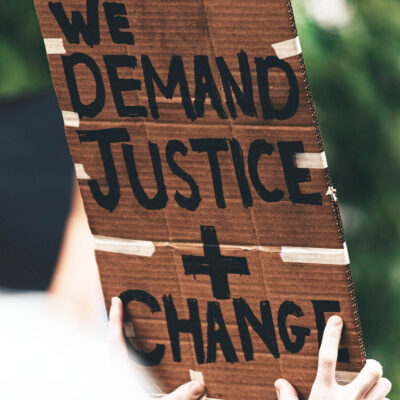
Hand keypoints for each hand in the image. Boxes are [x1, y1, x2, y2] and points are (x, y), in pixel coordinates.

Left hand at [107, 297, 204, 399]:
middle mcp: (114, 376)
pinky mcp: (119, 389)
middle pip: (109, 345)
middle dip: (115, 327)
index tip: (116, 300)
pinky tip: (137, 362)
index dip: (116, 318)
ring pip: (110, 357)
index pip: (115, 340)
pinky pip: (117, 368)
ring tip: (129, 333)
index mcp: (120, 374)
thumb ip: (179, 396)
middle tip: (122, 313)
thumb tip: (199, 385)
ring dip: (118, 343)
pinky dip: (123, 358)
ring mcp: (115, 383)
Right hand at [275, 316, 390, 399]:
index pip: (326, 358)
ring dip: (381, 385)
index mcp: (325, 394)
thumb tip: (279, 381)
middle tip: (369, 365)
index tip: (336, 319)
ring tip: (375, 386)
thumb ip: (288, 398)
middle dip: (373, 365)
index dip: (331, 336)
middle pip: (370, 371)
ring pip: (384, 388)